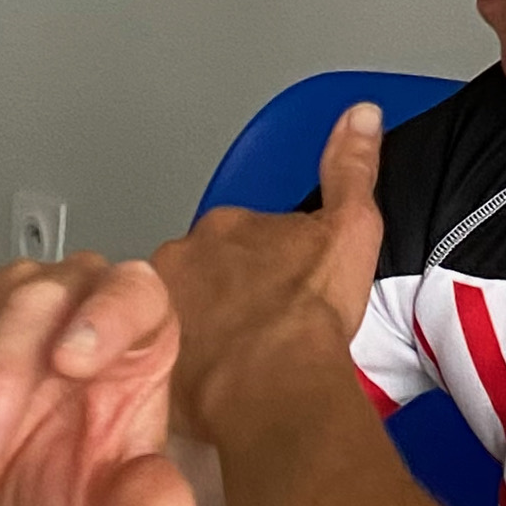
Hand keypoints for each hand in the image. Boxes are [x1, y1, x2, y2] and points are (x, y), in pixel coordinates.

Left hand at [154, 103, 385, 445]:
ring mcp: (158, 312)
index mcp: (224, 226)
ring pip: (178, 316)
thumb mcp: (352, 226)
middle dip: (222, 295)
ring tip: (235, 364)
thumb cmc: (309, 315)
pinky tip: (212, 390)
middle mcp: (180, 260)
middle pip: (200, 274)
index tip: (279, 291)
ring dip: (200, 331)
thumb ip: (352, 166)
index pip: (235, 236)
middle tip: (256, 328)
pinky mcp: (144, 363)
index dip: (260, 265)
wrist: (278, 382)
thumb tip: (362, 115)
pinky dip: (183, 372)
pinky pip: (162, 363)